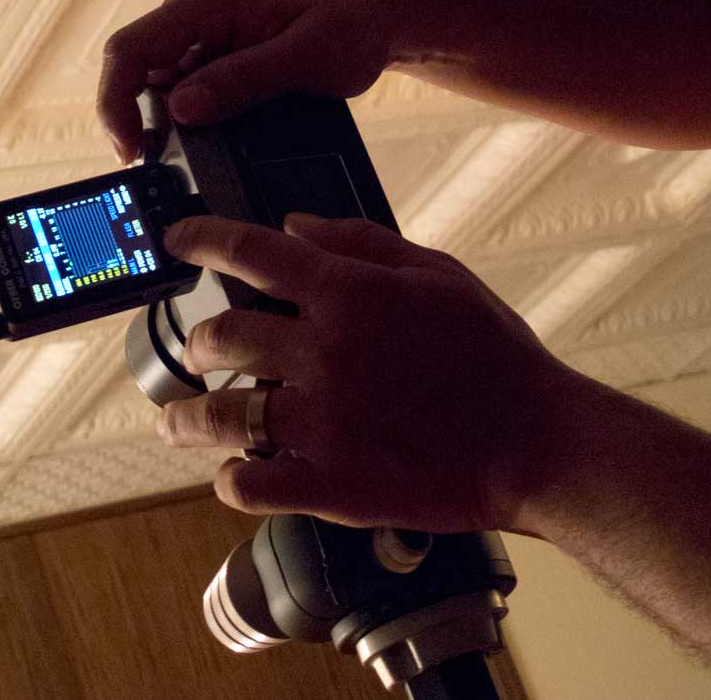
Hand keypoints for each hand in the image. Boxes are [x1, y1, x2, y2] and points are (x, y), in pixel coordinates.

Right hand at [97, 0, 405, 162]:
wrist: (374, 14)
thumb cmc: (349, 25)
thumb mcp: (304, 58)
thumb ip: (243, 79)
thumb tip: (181, 107)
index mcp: (206, 4)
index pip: (130, 50)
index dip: (114, 104)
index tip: (131, 153)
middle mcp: (193, 13)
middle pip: (134, 70)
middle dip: (137, 121)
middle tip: (162, 171)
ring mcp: (201, 33)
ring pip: (156, 84)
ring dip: (164, 122)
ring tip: (199, 158)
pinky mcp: (214, 52)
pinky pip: (183, 87)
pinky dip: (188, 118)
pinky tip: (213, 140)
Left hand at [156, 213, 571, 532]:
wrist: (534, 440)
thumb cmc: (493, 352)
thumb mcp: (438, 273)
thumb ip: (362, 242)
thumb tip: (293, 224)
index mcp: (350, 293)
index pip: (252, 252)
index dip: (202, 239)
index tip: (176, 241)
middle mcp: (325, 352)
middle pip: (223, 334)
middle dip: (198, 340)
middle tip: (197, 348)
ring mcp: (323, 423)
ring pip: (223, 414)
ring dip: (189, 417)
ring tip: (177, 421)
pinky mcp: (331, 485)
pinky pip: (252, 484)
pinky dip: (231, 481)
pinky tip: (230, 475)